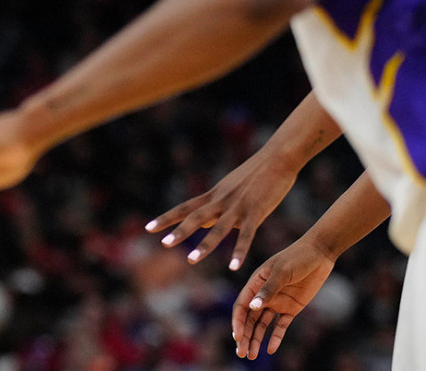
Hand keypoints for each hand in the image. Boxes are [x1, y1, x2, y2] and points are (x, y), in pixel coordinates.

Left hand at [145, 149, 296, 269]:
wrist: (277, 158)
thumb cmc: (255, 175)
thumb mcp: (230, 189)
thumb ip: (217, 206)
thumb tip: (203, 224)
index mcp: (214, 195)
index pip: (185, 207)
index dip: (166, 218)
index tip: (148, 228)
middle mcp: (221, 201)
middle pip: (196, 217)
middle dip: (179, 231)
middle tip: (163, 244)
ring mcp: (238, 207)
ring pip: (218, 228)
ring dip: (204, 245)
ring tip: (191, 259)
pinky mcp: (256, 212)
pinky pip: (246, 235)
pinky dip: (239, 251)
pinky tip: (234, 267)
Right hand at [232, 238, 334, 359]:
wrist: (320, 254)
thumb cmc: (297, 257)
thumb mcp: (282, 272)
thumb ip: (268, 290)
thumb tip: (252, 307)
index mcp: (255, 283)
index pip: (241, 306)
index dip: (238, 322)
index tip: (237, 337)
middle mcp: (263, 295)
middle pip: (249, 319)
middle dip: (244, 336)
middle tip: (241, 353)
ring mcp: (277, 302)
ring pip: (262, 325)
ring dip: (256, 339)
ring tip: (251, 356)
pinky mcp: (292, 308)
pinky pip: (281, 326)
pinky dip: (276, 337)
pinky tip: (270, 349)